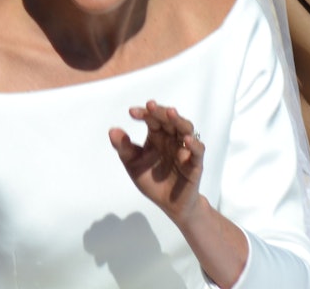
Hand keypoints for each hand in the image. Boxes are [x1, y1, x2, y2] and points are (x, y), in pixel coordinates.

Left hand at [109, 100, 204, 223]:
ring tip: (171, 113)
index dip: (143, 113)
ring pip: (185, 129)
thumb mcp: (133, 164)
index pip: (152, 119)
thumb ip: (124, 148)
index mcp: (157, 136)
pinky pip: (197, 151)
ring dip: (179, 121)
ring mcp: (184, 149)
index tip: (132, 112)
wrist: (168, 205)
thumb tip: (112, 130)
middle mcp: (171, 139)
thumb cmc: (152, 181)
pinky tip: (187, 140)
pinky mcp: (194, 164)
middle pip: (169, 120)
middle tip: (150, 105)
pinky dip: (194, 144)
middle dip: (160, 112)